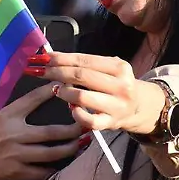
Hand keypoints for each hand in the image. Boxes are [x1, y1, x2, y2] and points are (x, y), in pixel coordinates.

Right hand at [0, 84, 87, 179]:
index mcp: (6, 117)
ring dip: (69, 149)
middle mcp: (12, 134)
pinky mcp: (17, 172)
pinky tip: (66, 163)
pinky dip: (55, 167)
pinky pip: (42, 171)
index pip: (30, 101)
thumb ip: (18, 109)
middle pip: (50, 132)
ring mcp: (15, 155)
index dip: (48, 92)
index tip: (64, 85)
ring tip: (81, 143)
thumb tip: (45, 92)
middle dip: (72, 129)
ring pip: (51, 153)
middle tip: (85, 124)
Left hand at [27, 52, 164, 134]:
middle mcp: (121, 85)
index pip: (84, 60)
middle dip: (56, 72)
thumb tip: (51, 56)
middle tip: (39, 71)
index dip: (60, 58)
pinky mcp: (111, 123)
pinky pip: (88, 121)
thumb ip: (85, 64)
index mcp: (119, 68)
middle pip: (81, 76)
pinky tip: (71, 108)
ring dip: (64, 92)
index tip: (42, 57)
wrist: (139, 107)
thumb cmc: (116, 85)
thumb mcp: (108, 69)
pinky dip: (76, 113)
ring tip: (58, 90)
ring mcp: (117, 106)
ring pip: (82, 97)